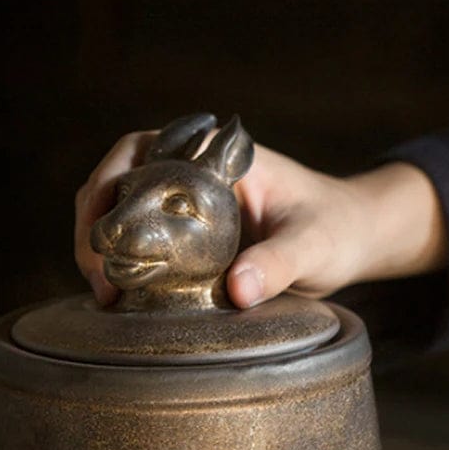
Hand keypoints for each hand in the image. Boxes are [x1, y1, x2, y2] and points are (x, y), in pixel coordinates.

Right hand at [75, 131, 448, 308]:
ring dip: (102, 248)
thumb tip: (237, 290)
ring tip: (104, 295)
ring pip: (122, 214)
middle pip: (118, 183)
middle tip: (98, 279)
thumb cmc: (338, 229)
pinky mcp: (190, 238)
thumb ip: (280, 263)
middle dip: (94, 225)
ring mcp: (187, 205)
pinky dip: (125, 267)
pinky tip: (121, 299)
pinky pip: (143, 245)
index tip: (99, 229)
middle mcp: (193, 172)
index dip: (107, 183)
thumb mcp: (315, 246)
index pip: (141, 149)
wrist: (354, 240)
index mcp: (217, 154)